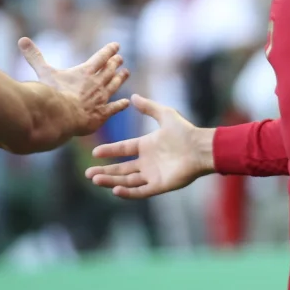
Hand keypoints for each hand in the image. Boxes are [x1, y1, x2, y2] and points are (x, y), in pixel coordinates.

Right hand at [19, 37, 130, 136]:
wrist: (63, 116)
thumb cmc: (53, 93)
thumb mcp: (44, 72)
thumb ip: (34, 56)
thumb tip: (22, 40)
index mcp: (86, 71)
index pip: (101, 57)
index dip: (109, 50)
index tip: (116, 45)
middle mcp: (97, 83)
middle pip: (110, 70)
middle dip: (116, 64)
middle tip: (121, 59)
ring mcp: (101, 99)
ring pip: (115, 86)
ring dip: (121, 79)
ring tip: (126, 73)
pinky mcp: (101, 114)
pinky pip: (114, 108)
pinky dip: (120, 105)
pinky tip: (126, 102)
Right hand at [84, 94, 213, 198]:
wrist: (200, 148)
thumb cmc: (185, 131)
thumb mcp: (165, 114)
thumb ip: (149, 107)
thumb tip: (133, 96)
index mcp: (146, 146)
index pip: (123, 150)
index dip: (109, 151)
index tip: (95, 152)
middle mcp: (147, 162)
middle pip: (121, 169)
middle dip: (105, 171)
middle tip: (88, 173)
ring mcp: (152, 175)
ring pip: (127, 181)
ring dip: (111, 181)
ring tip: (96, 180)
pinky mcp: (159, 185)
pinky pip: (141, 191)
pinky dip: (128, 192)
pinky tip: (115, 189)